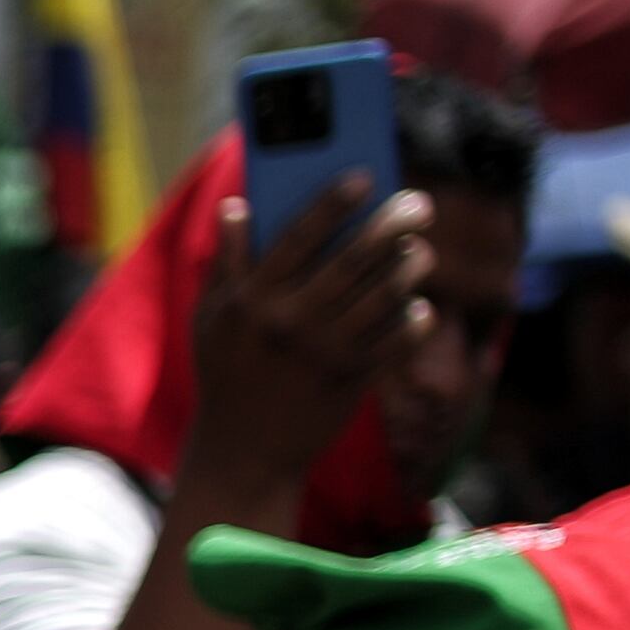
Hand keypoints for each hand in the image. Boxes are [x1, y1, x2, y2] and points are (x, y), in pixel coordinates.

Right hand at [178, 178, 433, 488]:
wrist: (242, 453)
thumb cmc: (226, 374)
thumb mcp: (210, 319)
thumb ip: (224, 263)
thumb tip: (235, 208)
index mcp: (250, 300)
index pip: (298, 236)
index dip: (334, 202)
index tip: (364, 177)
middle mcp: (289, 322)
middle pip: (354, 258)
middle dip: (393, 223)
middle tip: (419, 203)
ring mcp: (324, 352)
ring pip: (385, 294)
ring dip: (411, 267)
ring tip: (418, 253)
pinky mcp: (352, 380)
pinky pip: (398, 339)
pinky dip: (414, 319)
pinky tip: (416, 306)